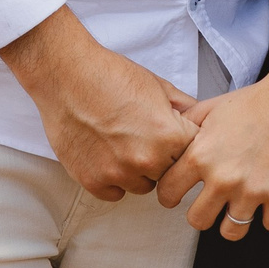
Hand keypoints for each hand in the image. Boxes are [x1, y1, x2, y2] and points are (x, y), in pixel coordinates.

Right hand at [0, 7, 195, 199]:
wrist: (66, 75)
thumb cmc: (110, 75)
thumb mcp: (158, 85)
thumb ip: (184, 109)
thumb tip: (202, 121)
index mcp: (169, 136)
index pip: (192, 154)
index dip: (182, 142)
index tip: (170, 134)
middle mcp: (146, 161)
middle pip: (169, 174)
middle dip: (162, 158)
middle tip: (142, 135)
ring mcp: (118, 174)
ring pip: (142, 186)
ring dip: (137, 171)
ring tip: (121, 142)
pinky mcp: (93, 182)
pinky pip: (115, 193)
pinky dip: (112, 178)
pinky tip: (105, 153)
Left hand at [155, 80, 268, 240]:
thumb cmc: (250, 104)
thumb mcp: (208, 109)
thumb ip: (184, 127)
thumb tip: (166, 138)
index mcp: (200, 156)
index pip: (168, 194)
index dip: (171, 196)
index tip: (178, 196)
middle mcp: (223, 178)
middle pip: (197, 221)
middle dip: (202, 213)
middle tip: (211, 203)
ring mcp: (252, 190)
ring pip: (232, 232)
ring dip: (234, 221)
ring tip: (239, 206)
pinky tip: (268, 203)